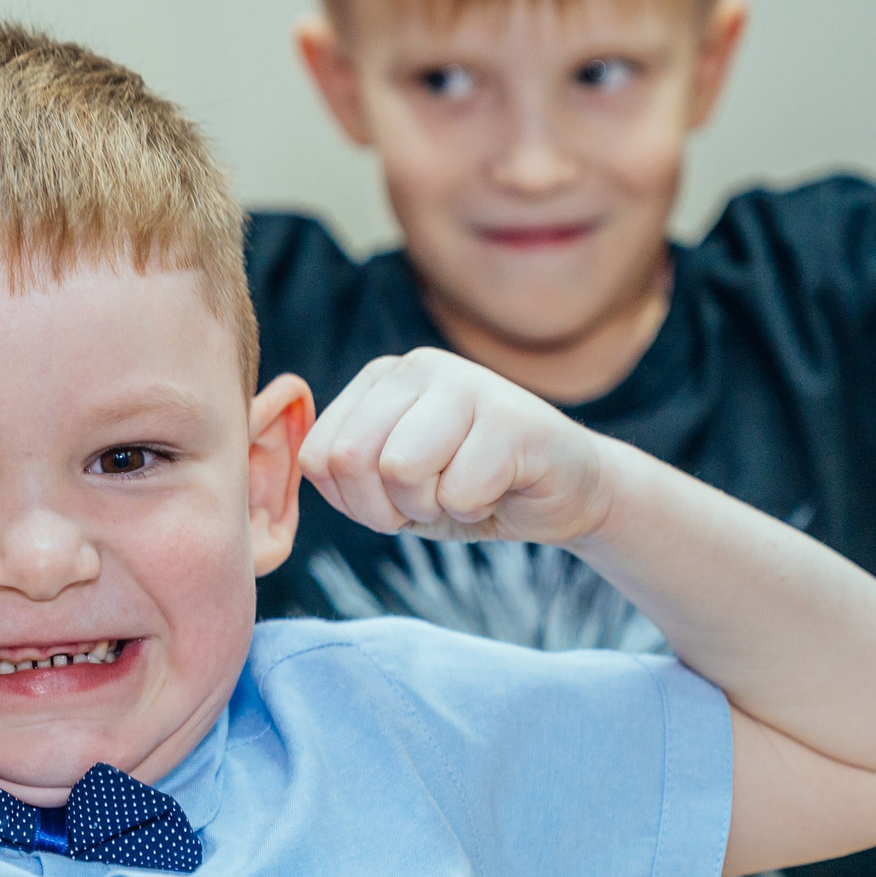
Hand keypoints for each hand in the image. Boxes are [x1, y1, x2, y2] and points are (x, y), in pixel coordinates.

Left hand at [298, 349, 616, 544]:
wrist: (566, 492)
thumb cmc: (471, 489)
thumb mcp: (393, 484)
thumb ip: (345, 470)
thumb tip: (309, 460)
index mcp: (380, 380)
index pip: (320, 455)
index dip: (355, 503)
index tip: (398, 501)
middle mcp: (417, 367)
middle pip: (353, 460)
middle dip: (389, 508)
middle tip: (433, 501)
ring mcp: (467, 383)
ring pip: (401, 470)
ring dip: (434, 506)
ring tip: (466, 489)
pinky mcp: (512, 417)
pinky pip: (460, 490)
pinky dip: (478, 509)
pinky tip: (501, 487)